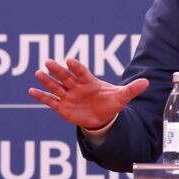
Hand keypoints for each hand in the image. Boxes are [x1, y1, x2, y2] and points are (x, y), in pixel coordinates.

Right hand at [28, 58, 148, 129]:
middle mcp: (76, 86)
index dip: (76, 67)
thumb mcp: (122, 97)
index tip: (70, 60)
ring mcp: (68, 96)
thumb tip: (147, 82)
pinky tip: (31, 90)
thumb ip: (132, 89)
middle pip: (65, 76)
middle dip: (57, 70)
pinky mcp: (62, 106)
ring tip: (38, 73)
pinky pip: (50, 100)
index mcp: (89, 81)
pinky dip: (41, 96)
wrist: (102, 118)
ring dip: (46, 80)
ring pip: (55, 86)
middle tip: (48, 61)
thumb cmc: (110, 103)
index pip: (82, 72)